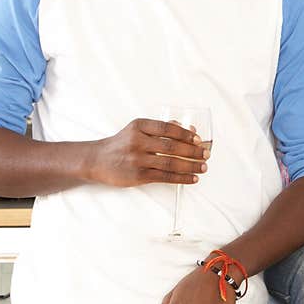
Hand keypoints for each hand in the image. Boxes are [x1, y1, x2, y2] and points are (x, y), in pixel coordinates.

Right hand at [89, 118, 209, 187]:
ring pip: (170, 163)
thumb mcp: (138, 129)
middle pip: (171, 146)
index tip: (198, 139)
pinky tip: (192, 178)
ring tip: (203, 167)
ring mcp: (137, 159)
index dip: (185, 134)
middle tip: (206, 154)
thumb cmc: (122, 143)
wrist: (96, 160)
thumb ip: (162, 128)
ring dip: (190, 166)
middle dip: (193, 151)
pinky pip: (164, 177)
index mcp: (139, 126)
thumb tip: (190, 130)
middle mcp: (137, 141)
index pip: (168, 128)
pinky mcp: (137, 175)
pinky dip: (181, 178)